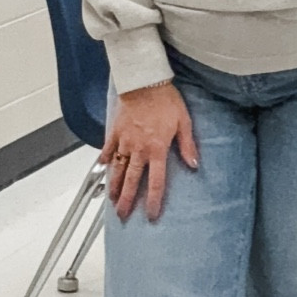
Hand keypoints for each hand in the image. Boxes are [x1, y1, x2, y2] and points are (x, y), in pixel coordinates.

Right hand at [103, 82, 197, 221]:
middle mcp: (139, 149)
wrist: (143, 81)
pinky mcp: (115, 131)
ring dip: (114, 186)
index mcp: (157, 149)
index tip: (151, 214)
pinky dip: (105, 160)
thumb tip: (194, 165)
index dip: (153, 200)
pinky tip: (102, 169)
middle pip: (132, 181)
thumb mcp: (183, 122)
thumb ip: (187, 145)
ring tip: (111, 200)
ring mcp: (124, 141)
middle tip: (123, 215)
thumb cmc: (165, 99)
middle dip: (127, 200)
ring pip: (117, 169)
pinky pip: (108, 149)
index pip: (156, 182)